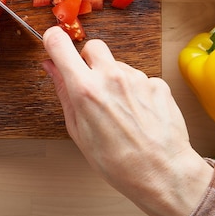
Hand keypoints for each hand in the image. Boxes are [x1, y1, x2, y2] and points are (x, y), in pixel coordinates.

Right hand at [42, 26, 212, 215]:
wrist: (163, 174)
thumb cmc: (118, 163)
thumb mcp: (78, 131)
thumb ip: (63, 92)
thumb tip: (51, 67)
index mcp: (85, 89)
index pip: (60, 44)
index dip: (53, 40)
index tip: (53, 44)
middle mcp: (111, 77)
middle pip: (92, 46)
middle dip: (88, 60)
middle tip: (91, 85)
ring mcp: (137, 78)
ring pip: (117, 64)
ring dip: (114, 79)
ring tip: (119, 111)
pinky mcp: (157, 83)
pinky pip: (140, 78)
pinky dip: (136, 91)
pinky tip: (138, 114)